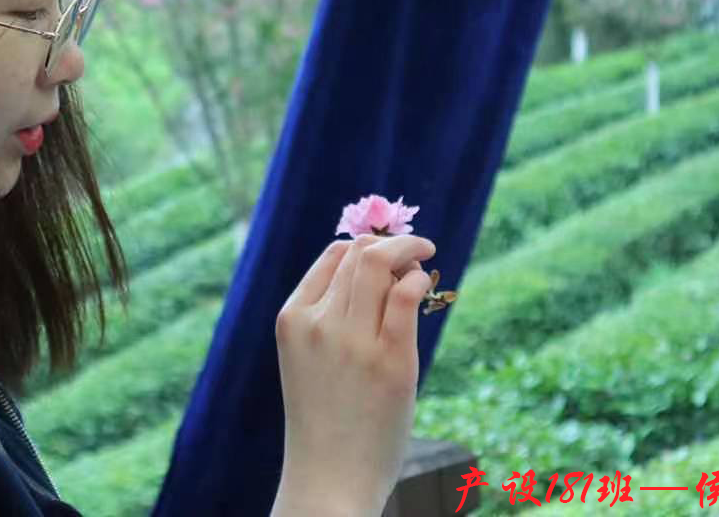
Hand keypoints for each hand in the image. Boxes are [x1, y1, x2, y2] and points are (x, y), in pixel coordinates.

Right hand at [271, 234, 435, 515]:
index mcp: (293, 318)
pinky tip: (424, 284)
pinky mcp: (390, 361)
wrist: (329, 476)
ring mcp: (353, 341)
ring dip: (409, 251)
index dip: (365, 245)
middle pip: (359, 254)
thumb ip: (328, 318)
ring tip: (425, 259)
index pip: (333, 256)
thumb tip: (374, 273)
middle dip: (393, 242)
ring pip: (379, 264)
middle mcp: (319, 323)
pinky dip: (417, 278)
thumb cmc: (325, 419)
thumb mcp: (308, 359)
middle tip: (416, 249)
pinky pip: (404, 296)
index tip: (388, 252)